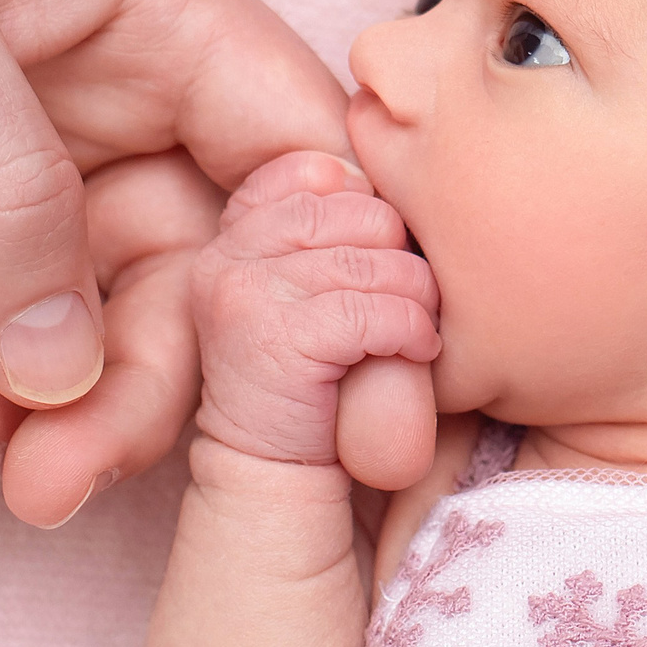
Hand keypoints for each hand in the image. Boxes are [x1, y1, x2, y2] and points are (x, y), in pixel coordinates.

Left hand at [0, 0, 350, 523]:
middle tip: (68, 473)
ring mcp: (0, 174)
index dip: (334, 285)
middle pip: (201, 281)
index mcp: (155, 10)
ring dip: (54, 422)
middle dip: (154, 388)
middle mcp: (103, 100)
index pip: (300, 165)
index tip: (328, 413)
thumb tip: (62, 365)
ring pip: (85, 336)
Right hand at [190, 152, 440, 479]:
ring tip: (421, 327)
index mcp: (233, 236)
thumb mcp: (310, 293)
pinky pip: (372, 312)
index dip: (365, 205)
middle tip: (415, 295)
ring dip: (415, 297)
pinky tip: (418, 352)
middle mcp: (225, 257)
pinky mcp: (273, 339)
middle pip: (350, 211)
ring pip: (368, 262)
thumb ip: (329, 234)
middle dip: (399, 252)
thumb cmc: (315, 378)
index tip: (382, 252)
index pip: (310, 173)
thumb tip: (384, 176)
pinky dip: (411, 331)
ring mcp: (242, 295)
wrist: (275, 473)